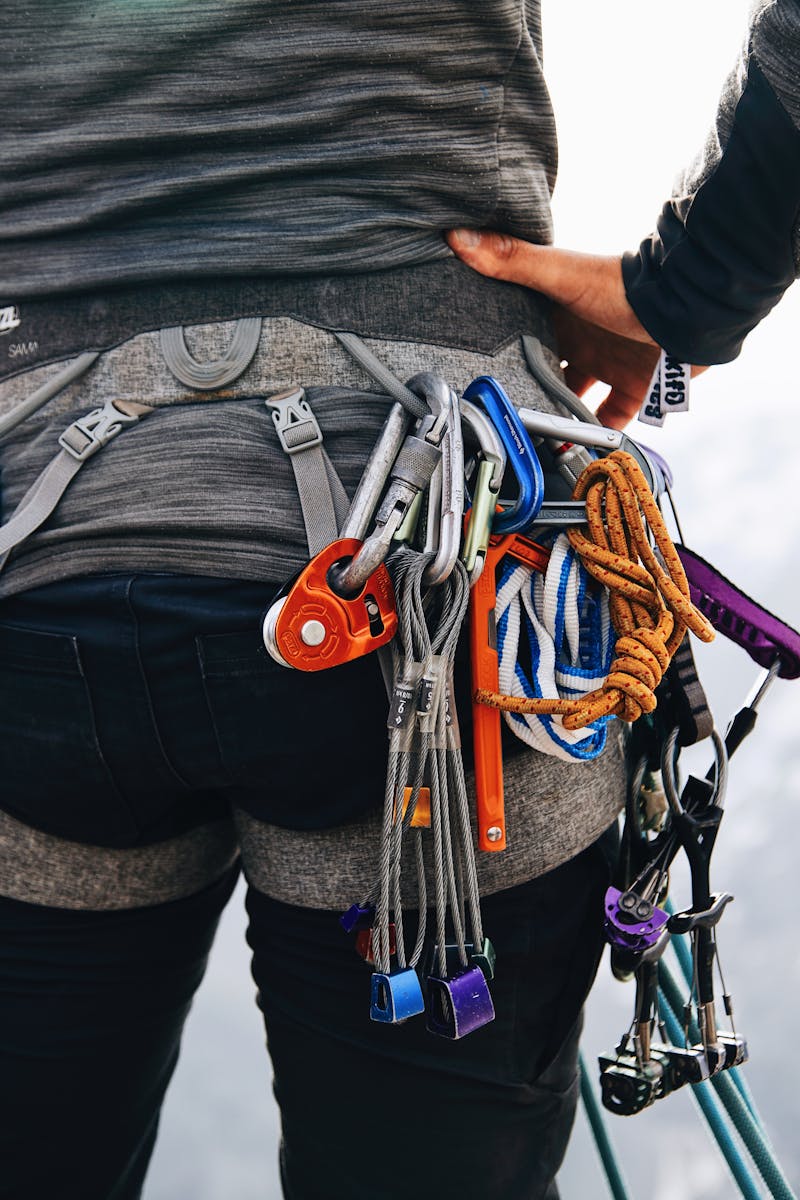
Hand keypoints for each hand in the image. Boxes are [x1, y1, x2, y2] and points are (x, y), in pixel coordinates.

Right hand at [446, 230, 666, 428]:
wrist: (688, 309)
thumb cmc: (624, 287)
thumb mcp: (561, 274)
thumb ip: (513, 260)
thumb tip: (457, 235)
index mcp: (559, 314)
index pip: (519, 335)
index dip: (497, 353)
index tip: (472, 375)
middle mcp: (581, 341)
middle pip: (543, 372)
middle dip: (524, 392)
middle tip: (499, 418)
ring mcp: (607, 365)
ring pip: (572, 399)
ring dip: (556, 418)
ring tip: (533, 441)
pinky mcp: (633, 388)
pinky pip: (608, 420)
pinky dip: (595, 437)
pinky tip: (576, 451)